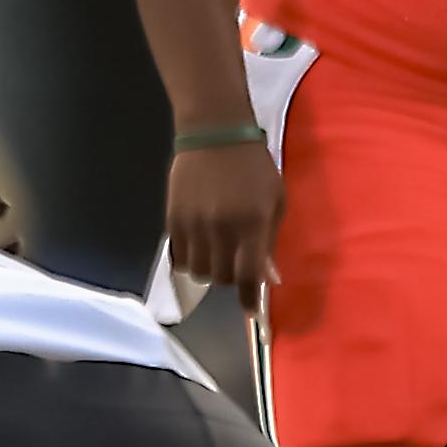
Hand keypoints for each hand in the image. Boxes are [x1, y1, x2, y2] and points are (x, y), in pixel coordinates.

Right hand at [165, 138, 282, 306]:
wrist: (214, 135)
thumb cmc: (253, 167)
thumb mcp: (274, 201)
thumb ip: (270, 240)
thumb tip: (270, 277)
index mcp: (252, 223)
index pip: (249, 275)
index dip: (250, 299)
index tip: (251, 310)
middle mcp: (221, 229)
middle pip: (221, 278)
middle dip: (232, 278)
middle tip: (237, 263)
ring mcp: (193, 225)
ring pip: (198, 272)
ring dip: (209, 269)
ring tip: (216, 253)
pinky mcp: (172, 221)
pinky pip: (178, 257)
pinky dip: (190, 259)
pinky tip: (198, 245)